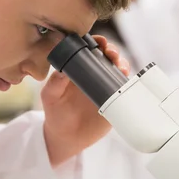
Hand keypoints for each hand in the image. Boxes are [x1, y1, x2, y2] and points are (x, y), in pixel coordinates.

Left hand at [41, 35, 128, 165]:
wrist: (67, 137)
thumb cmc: (56, 113)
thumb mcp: (50, 97)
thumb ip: (54, 83)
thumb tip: (62, 71)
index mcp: (78, 69)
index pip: (89, 50)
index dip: (96, 42)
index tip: (98, 41)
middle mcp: (94, 75)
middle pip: (108, 56)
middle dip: (112, 50)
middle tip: (111, 53)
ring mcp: (106, 87)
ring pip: (119, 69)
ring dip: (123, 63)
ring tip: (120, 66)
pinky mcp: (114, 100)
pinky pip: (124, 88)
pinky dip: (127, 82)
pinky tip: (126, 80)